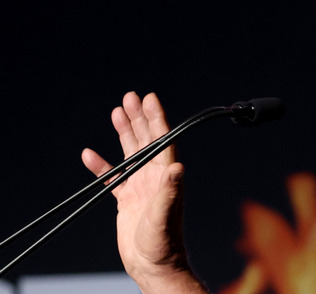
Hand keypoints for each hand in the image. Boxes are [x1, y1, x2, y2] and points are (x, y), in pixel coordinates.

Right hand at [81, 92, 202, 291]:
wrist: (153, 265)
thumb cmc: (164, 243)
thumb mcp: (166, 216)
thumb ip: (170, 192)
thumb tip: (178, 168)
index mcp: (166, 177)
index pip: (163, 140)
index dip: (157, 119)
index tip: (149, 99)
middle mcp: (155, 177)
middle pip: (146, 140)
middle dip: (139, 118)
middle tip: (130, 97)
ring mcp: (141, 187)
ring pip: (131, 153)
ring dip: (124, 133)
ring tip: (117, 112)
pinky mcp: (127, 200)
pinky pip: (112, 177)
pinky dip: (102, 165)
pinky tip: (89, 153)